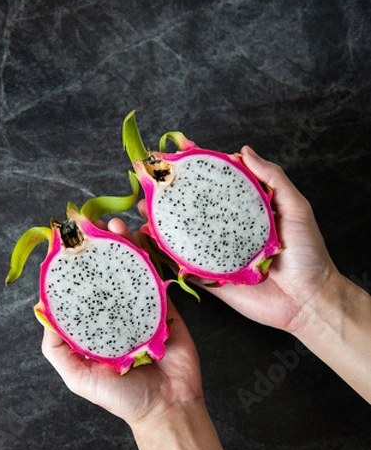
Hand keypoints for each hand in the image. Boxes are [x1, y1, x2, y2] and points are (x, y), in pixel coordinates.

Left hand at [42, 218, 202, 427]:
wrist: (168, 407)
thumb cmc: (121, 397)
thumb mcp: (79, 377)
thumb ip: (58, 349)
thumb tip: (42, 312)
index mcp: (96, 331)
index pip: (81, 294)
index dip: (75, 270)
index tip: (69, 247)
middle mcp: (117, 317)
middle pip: (107, 277)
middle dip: (100, 251)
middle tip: (93, 228)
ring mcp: (143, 312)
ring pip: (132, 274)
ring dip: (124, 248)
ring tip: (116, 227)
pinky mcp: (166, 311)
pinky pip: (157, 283)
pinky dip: (150, 262)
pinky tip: (142, 243)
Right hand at [139, 145, 339, 333]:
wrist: (307, 299)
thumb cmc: (307, 252)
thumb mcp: (295, 207)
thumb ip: (272, 178)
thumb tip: (244, 151)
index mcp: (246, 211)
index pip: (218, 186)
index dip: (197, 171)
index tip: (176, 157)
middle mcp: (228, 231)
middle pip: (194, 211)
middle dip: (170, 198)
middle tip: (150, 186)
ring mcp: (217, 256)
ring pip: (184, 238)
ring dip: (161, 226)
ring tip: (142, 211)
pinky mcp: (212, 281)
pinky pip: (185, 268)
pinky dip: (166, 258)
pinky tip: (149, 244)